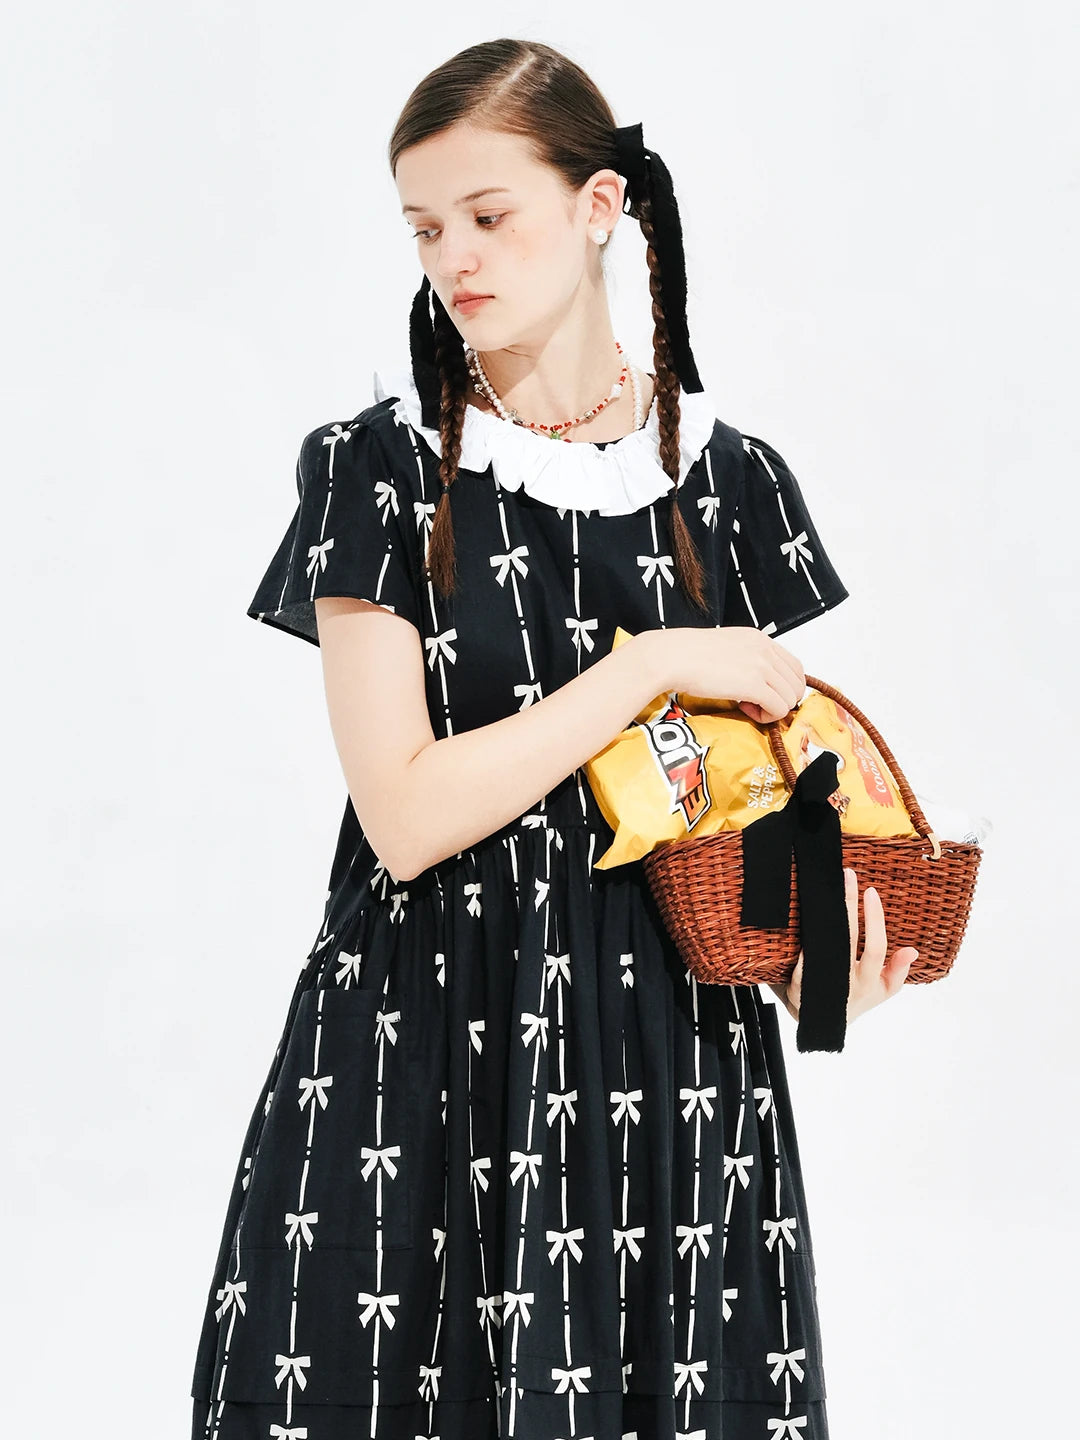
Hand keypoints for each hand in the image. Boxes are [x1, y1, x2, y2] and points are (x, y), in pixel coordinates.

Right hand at [645, 626, 805, 725]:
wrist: (672, 657)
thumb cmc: (688, 654)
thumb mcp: (726, 646)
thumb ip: (745, 658)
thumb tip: (753, 679)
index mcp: (760, 639)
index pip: (795, 666)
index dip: (785, 686)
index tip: (766, 693)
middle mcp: (765, 650)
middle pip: (797, 683)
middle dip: (781, 699)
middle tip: (757, 703)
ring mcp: (761, 667)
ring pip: (791, 698)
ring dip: (773, 709)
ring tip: (748, 707)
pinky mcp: (754, 685)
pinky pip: (779, 708)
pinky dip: (766, 716)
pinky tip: (744, 709)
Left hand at [767, 867, 918, 1023]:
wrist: (824, 1023)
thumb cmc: (859, 996)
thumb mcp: (884, 989)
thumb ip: (898, 970)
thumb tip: (913, 951)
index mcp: (870, 983)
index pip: (876, 948)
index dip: (875, 920)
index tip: (871, 892)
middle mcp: (847, 984)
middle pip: (847, 939)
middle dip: (848, 905)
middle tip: (847, 876)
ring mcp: (822, 986)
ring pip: (825, 946)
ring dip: (825, 915)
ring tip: (826, 888)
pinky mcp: (799, 986)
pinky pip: (801, 959)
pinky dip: (805, 939)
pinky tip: (806, 913)